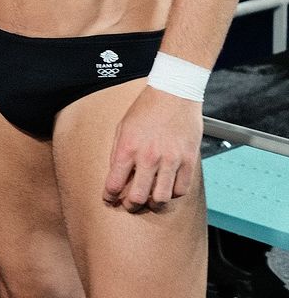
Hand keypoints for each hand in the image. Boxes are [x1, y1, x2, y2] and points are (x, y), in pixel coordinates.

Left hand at [103, 84, 202, 209]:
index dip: (109, 196)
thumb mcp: (123, 126)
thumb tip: (115, 175)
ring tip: (150, 199)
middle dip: (130, 205)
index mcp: (128, 147)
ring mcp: (170, 160)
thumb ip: (118, 151)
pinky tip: (167, 187)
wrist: (174, 92)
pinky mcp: (188, 161)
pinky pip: (181, 190)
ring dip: (153, 203)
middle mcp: (148, 156)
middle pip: (138, 197)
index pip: (115, 183)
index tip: (109, 199)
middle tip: (129, 204)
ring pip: (161, 198)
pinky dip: (173, 193)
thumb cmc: (146, 108)